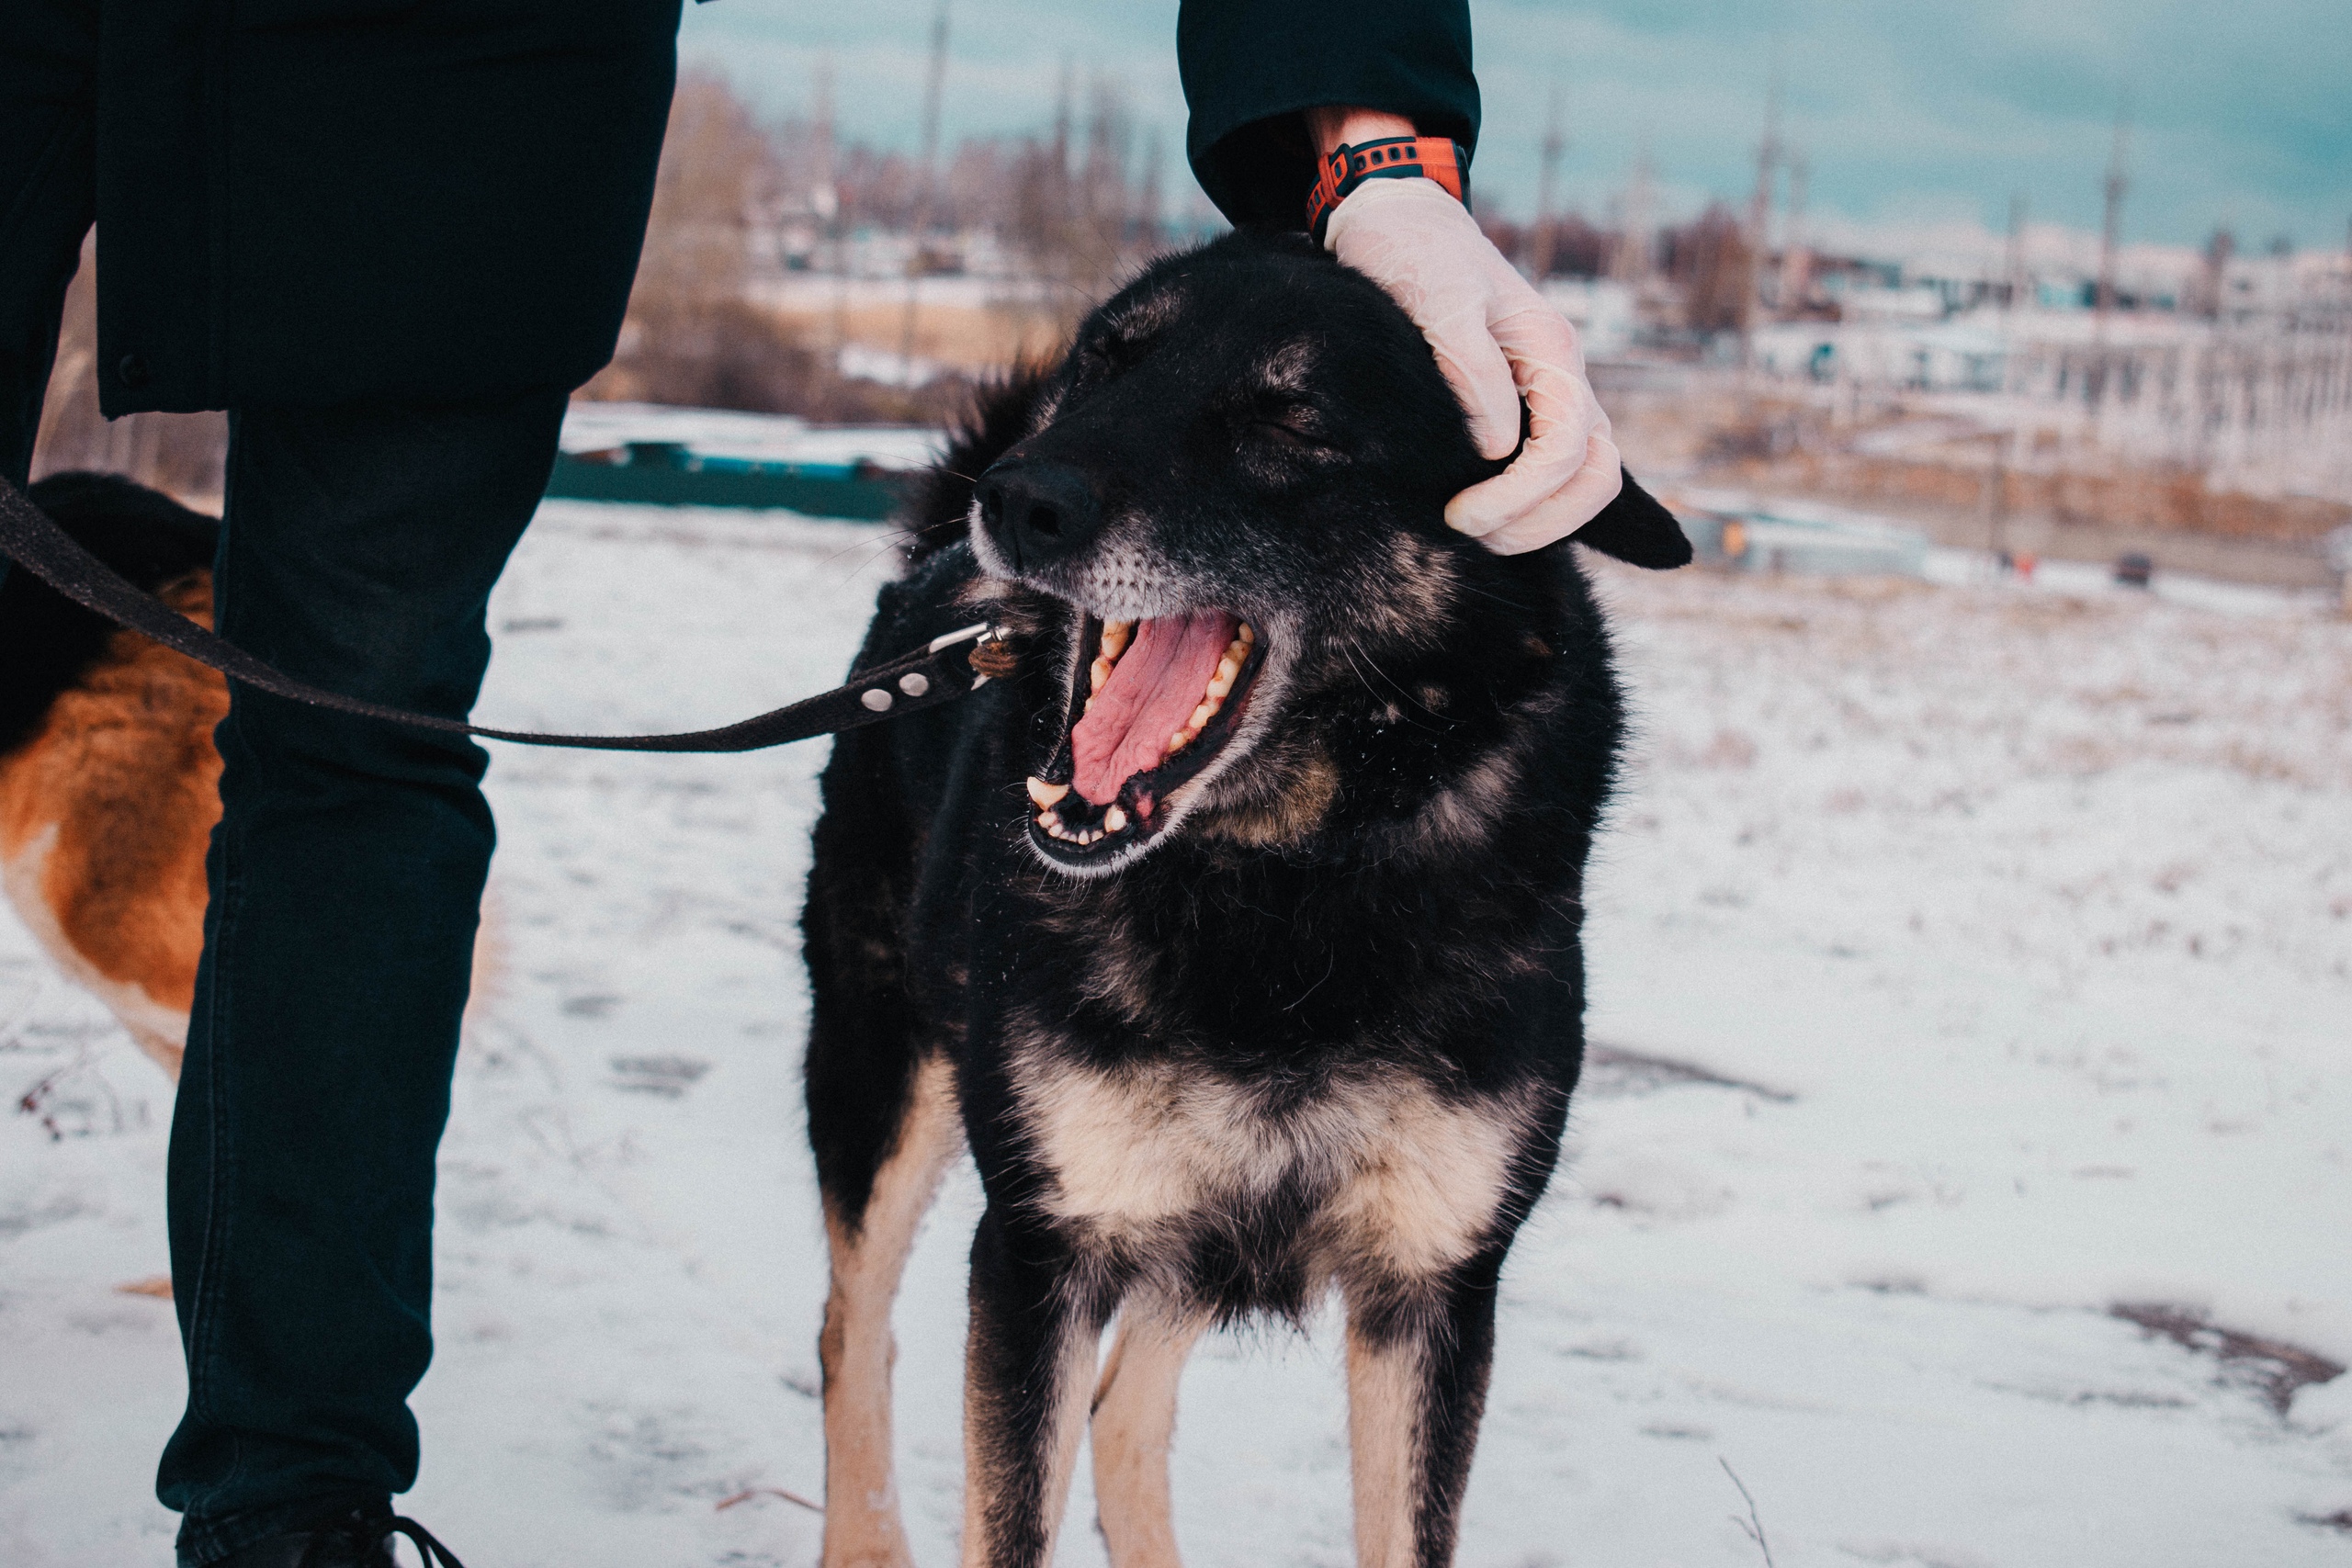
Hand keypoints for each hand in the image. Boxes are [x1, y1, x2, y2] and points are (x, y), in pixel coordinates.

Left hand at [1311, 118, 1621, 554]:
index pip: (1568, 450)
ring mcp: (1548, 394)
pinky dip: (1529, 505)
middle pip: (1596, 476)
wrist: (1400, 223)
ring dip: (1539, 521)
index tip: (1460, 514)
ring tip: (1476, 530)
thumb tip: (1497, 447)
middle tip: (1469, 531)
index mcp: (1551, 350)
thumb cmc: (1413, 255)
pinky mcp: (1525, 406)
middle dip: (1540, 521)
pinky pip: (1554, 469)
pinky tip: (1483, 513)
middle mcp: (1562, 376)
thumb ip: (1471, 369)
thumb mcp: (1437, 300)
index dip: (1521, 495)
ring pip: (1584, 479)